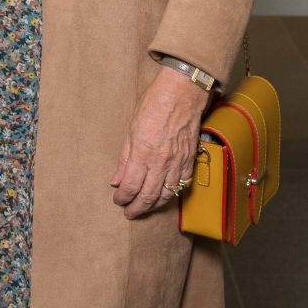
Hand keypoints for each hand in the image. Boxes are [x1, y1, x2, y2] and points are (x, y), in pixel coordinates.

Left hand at [111, 67, 210, 219]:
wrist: (182, 93)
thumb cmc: (154, 105)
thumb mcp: (131, 128)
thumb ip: (125, 158)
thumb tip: (117, 179)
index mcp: (142, 153)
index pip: (131, 187)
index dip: (123, 198)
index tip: (118, 200)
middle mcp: (161, 162)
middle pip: (148, 196)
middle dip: (137, 208)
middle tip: (129, 213)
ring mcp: (177, 162)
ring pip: (166, 194)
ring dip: (154, 205)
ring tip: (145, 208)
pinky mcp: (190, 159)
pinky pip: (182, 184)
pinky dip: (172, 194)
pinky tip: (165, 196)